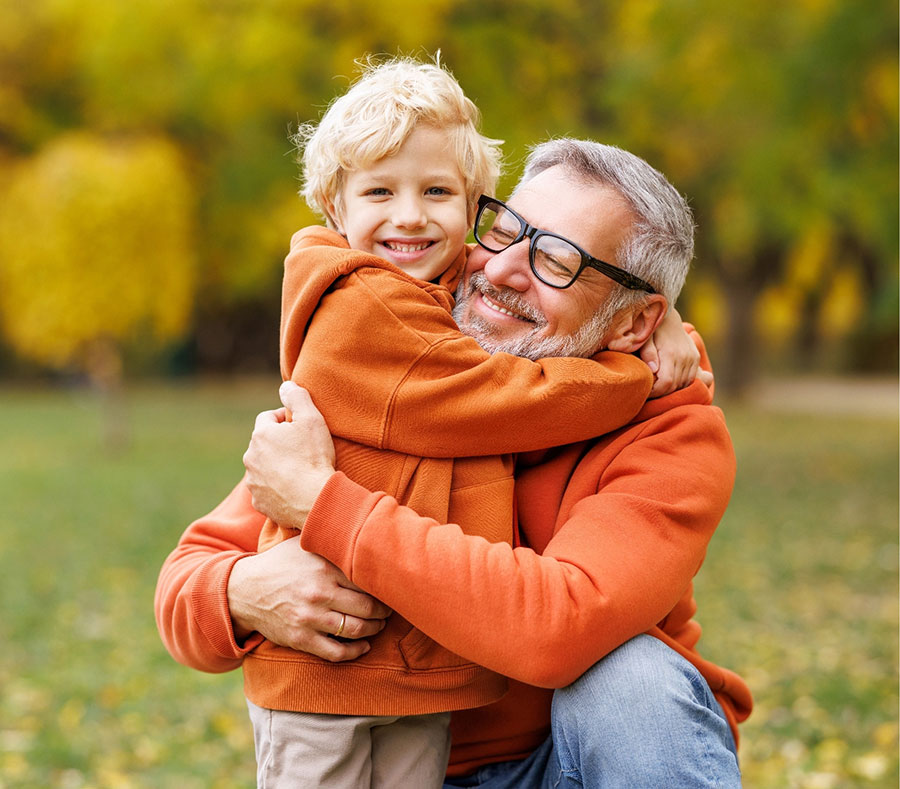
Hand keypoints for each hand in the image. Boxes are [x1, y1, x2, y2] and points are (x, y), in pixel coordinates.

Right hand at [227, 536, 390, 661]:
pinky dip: (355, 652)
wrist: (244, 590)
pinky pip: (335, 652)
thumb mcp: (305, 546)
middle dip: (384, 611)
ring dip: (374, 630)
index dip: (383, 587)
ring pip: (355, 630)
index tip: (391, 587)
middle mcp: (319, 593)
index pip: (366, 580)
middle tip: (390, 610)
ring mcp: (309, 618)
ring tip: (379, 625)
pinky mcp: (300, 639)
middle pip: (367, 608)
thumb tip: (366, 535)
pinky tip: (363, 646)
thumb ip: (332, 545)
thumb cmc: (280, 564)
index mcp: (324, 568)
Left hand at [243, 382, 335, 528]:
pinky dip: (277, 488)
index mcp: (261, 435)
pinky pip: (266, 490)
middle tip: (302, 448)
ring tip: (299, 470)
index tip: (301, 426)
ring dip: (276, 466)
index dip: (285, 418)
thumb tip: (285, 385)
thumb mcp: (312, 419)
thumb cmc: (314, 458)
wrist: (314, 500)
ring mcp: (253, 482)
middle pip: (263, 443)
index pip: (268, 417)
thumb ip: (297, 397)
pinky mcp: (259, 502)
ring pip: (263, 467)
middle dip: (279, 443)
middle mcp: (251, 457)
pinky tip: (294, 489)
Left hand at [640, 309, 702, 396]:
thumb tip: (653, 369)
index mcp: (670, 353)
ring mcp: (692, 357)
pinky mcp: (695, 357)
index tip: (645, 392)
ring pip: (684, 384)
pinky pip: (692, 378)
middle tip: (649, 391)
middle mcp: (684, 356)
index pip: (666, 382)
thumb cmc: (650, 329)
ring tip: (657, 386)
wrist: (666, 317)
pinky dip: (681, 384)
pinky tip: (669, 382)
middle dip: (661, 392)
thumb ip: (648, 353)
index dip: (656, 392)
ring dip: (672, 389)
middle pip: (675, 386)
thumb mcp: (644, 338)